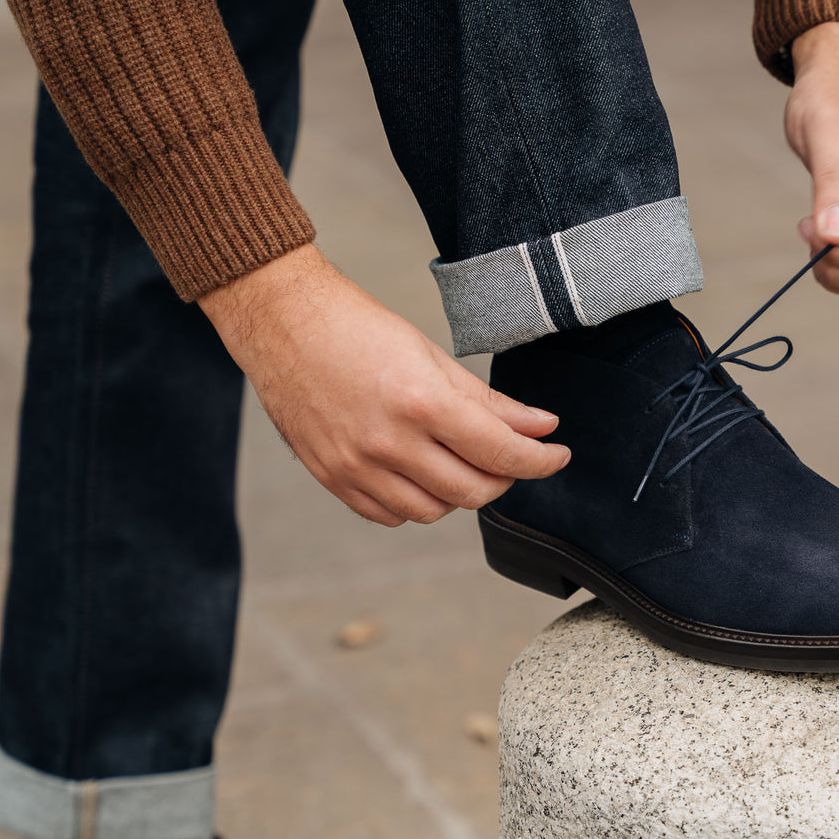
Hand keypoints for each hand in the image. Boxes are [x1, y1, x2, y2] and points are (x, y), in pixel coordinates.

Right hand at [199, 245, 569, 526]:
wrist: (282, 323)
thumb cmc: (357, 328)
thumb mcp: (433, 357)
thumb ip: (491, 402)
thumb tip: (543, 427)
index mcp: (420, 401)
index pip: (501, 453)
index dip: (540, 461)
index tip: (557, 455)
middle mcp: (388, 441)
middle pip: (472, 492)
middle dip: (503, 479)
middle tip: (509, 458)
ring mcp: (356, 466)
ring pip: (432, 511)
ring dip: (458, 493)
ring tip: (458, 460)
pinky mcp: (332, 478)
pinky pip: (390, 515)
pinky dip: (414, 503)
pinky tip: (418, 472)